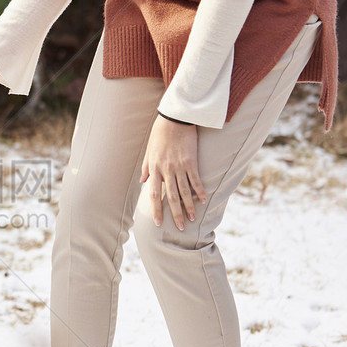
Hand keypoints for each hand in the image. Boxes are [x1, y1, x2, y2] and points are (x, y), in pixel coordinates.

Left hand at [141, 116, 205, 230]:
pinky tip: (203, 200)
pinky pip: (195, 179)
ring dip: (188, 206)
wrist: (174, 119)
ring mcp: (179, 166)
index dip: (156, 209)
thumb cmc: (160, 134)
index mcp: (154, 169)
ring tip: (191, 219)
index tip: (157, 222)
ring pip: (184, 191)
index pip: (154, 194)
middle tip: (179, 227)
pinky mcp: (191, 161)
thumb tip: (143, 181)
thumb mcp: (149, 151)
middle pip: (171, 197)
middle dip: (175, 214)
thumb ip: (146, 168)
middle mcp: (166, 170)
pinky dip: (200, 190)